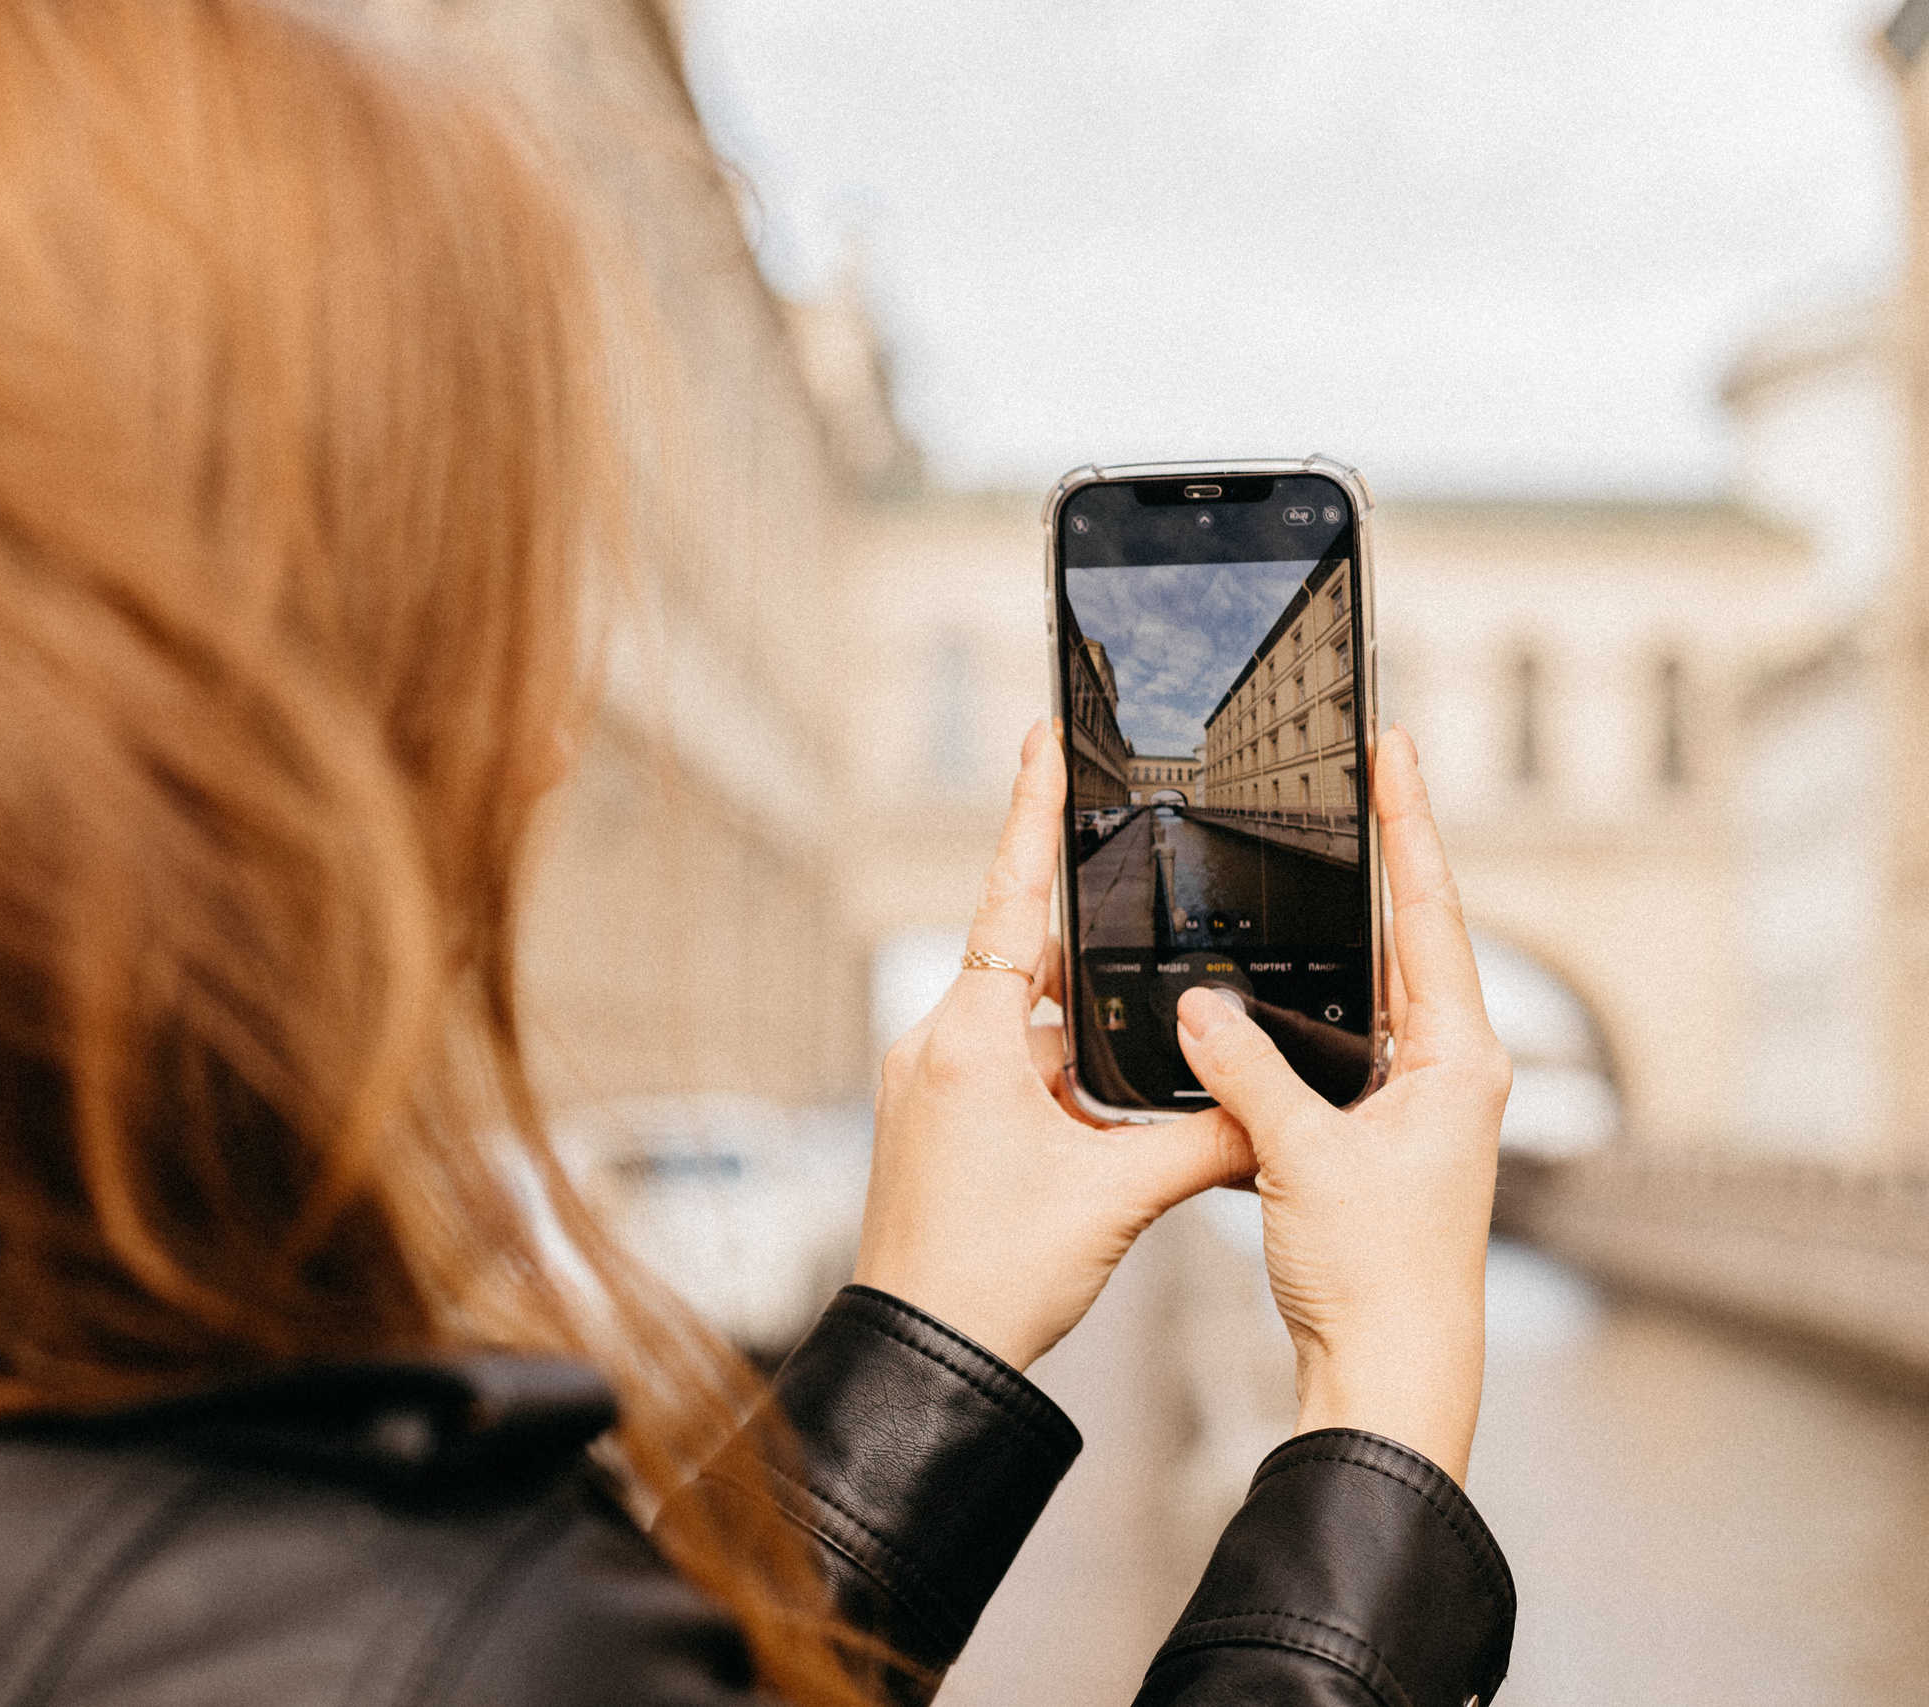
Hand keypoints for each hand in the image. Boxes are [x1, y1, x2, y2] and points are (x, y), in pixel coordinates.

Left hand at [853, 720, 1253, 1370]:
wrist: (927, 1357)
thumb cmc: (994, 1279)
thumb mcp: (1118, 1198)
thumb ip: (1201, 1136)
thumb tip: (1263, 1101)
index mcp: (968, 1041)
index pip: (1007, 901)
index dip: (1028, 815)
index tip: (1038, 741)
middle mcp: (935, 1047)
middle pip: (1030, 964)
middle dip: (1097, 959)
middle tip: (1153, 918)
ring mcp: (929, 1086)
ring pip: (1027, 1028)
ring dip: (1083, 1042)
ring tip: (1138, 1068)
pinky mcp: (934, 1123)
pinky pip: (1008, 1072)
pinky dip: (1061, 1084)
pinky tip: (1102, 1122)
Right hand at [1172, 726, 1506, 1482]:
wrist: (1392, 1374)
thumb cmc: (1378, 1277)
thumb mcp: (1301, 1157)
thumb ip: (1246, 1070)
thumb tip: (1198, 1004)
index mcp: (1458, 1058)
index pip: (1429, 910)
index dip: (1409, 822)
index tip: (1395, 747)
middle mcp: (1448, 1071)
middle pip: (1404, 939)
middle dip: (1371, 862)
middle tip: (1348, 779)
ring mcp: (1415, 1106)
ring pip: (1363, 997)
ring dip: (1329, 942)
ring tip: (1295, 865)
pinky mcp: (1374, 1141)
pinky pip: (1331, 1053)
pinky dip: (1292, 1021)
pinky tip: (1253, 998)